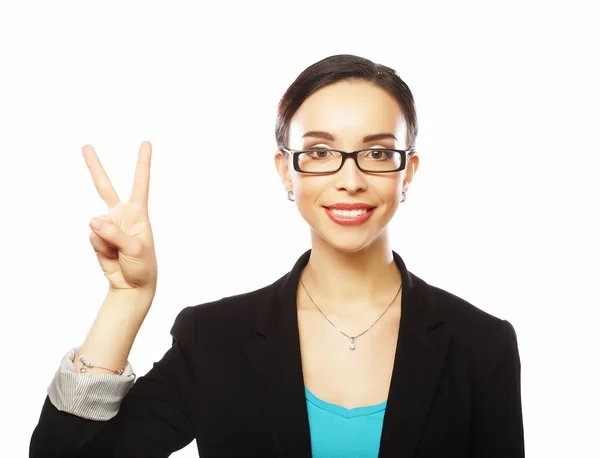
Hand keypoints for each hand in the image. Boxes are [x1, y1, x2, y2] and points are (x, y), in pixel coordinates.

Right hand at [83, 141, 157, 295]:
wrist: (132, 285)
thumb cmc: (143, 266)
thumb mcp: (136, 249)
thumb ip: (115, 233)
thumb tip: (92, 220)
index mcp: (138, 213)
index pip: (140, 183)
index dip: (142, 163)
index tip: (146, 143)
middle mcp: (121, 215)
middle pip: (104, 186)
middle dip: (94, 166)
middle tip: (85, 145)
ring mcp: (107, 226)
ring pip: (95, 223)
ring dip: (106, 240)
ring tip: (119, 253)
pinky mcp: (97, 238)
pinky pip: (92, 238)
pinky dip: (100, 248)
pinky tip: (110, 256)